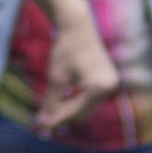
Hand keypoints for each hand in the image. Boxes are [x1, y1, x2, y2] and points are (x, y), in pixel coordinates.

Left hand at [35, 11, 119, 133]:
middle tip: (43, 120)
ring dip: (70, 109)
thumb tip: (42, 123)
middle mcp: (109, 87)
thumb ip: (50, 102)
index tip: (40, 126)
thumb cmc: (65, 50)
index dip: (57, 119)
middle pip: (83, 112)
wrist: (78, 27)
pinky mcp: (108, 79)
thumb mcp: (56, 78)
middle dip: (63, 116)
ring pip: (87, 106)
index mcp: (98, 88)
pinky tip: (62, 99)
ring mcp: (111, 83)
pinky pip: (92, 97)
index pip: (75, 111)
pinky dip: (77, 100)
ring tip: (50, 110)